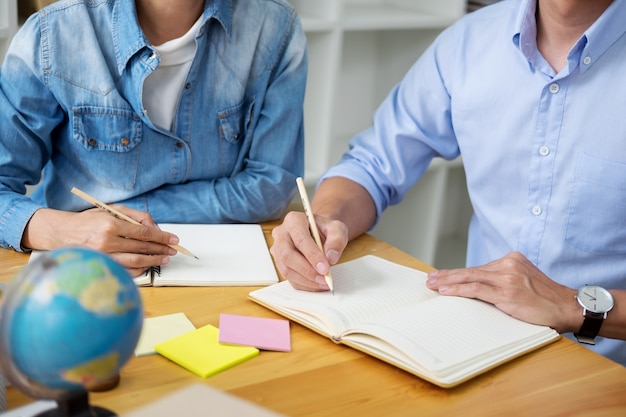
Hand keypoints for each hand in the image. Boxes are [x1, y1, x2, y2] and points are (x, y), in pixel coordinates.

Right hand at [24, 206, 179, 276]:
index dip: (162, 237)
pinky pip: (125, 270)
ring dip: (153, 261)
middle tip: (172, 250)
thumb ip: (137, 217)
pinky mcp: (101, 266)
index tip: (173, 240)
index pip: (144, 233)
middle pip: (142, 248)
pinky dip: (140, 269)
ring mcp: (103, 256)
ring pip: (136, 261)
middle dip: (161, 249)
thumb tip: (156, 229)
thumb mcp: (113, 210)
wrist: (62, 233)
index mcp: (111, 225)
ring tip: (164, 259)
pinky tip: (148, 265)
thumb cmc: (90, 220)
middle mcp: (107, 241)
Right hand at [270, 211, 347, 290]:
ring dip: (306, 280)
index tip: (325, 267)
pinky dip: (304, 284)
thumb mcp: (337, 228)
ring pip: (286, 269)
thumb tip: (331, 257)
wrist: (318, 234)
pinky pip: (289, 278)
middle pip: (287, 255)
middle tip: (324, 278)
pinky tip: (317, 284)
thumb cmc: (325, 230)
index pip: (300, 238)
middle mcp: (281, 234)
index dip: (312, 255)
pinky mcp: (280, 263)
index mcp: (293, 220)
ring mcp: (277, 250)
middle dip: (307, 270)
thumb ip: (337, 240)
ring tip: (323, 282)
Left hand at [425, 252, 580, 332]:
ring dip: (448, 281)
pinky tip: (446, 292)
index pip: (478, 268)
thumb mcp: (524, 282)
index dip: (458, 273)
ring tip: (433, 285)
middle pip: (471, 270)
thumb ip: (503, 281)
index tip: (441, 275)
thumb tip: (477, 289)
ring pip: (470, 277)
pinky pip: (476, 289)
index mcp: (512, 260)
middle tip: (430, 278)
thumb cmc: (546, 300)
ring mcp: (507, 277)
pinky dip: (458, 290)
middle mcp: (508, 265)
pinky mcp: (507, 292)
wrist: (568, 307)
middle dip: (447, 275)